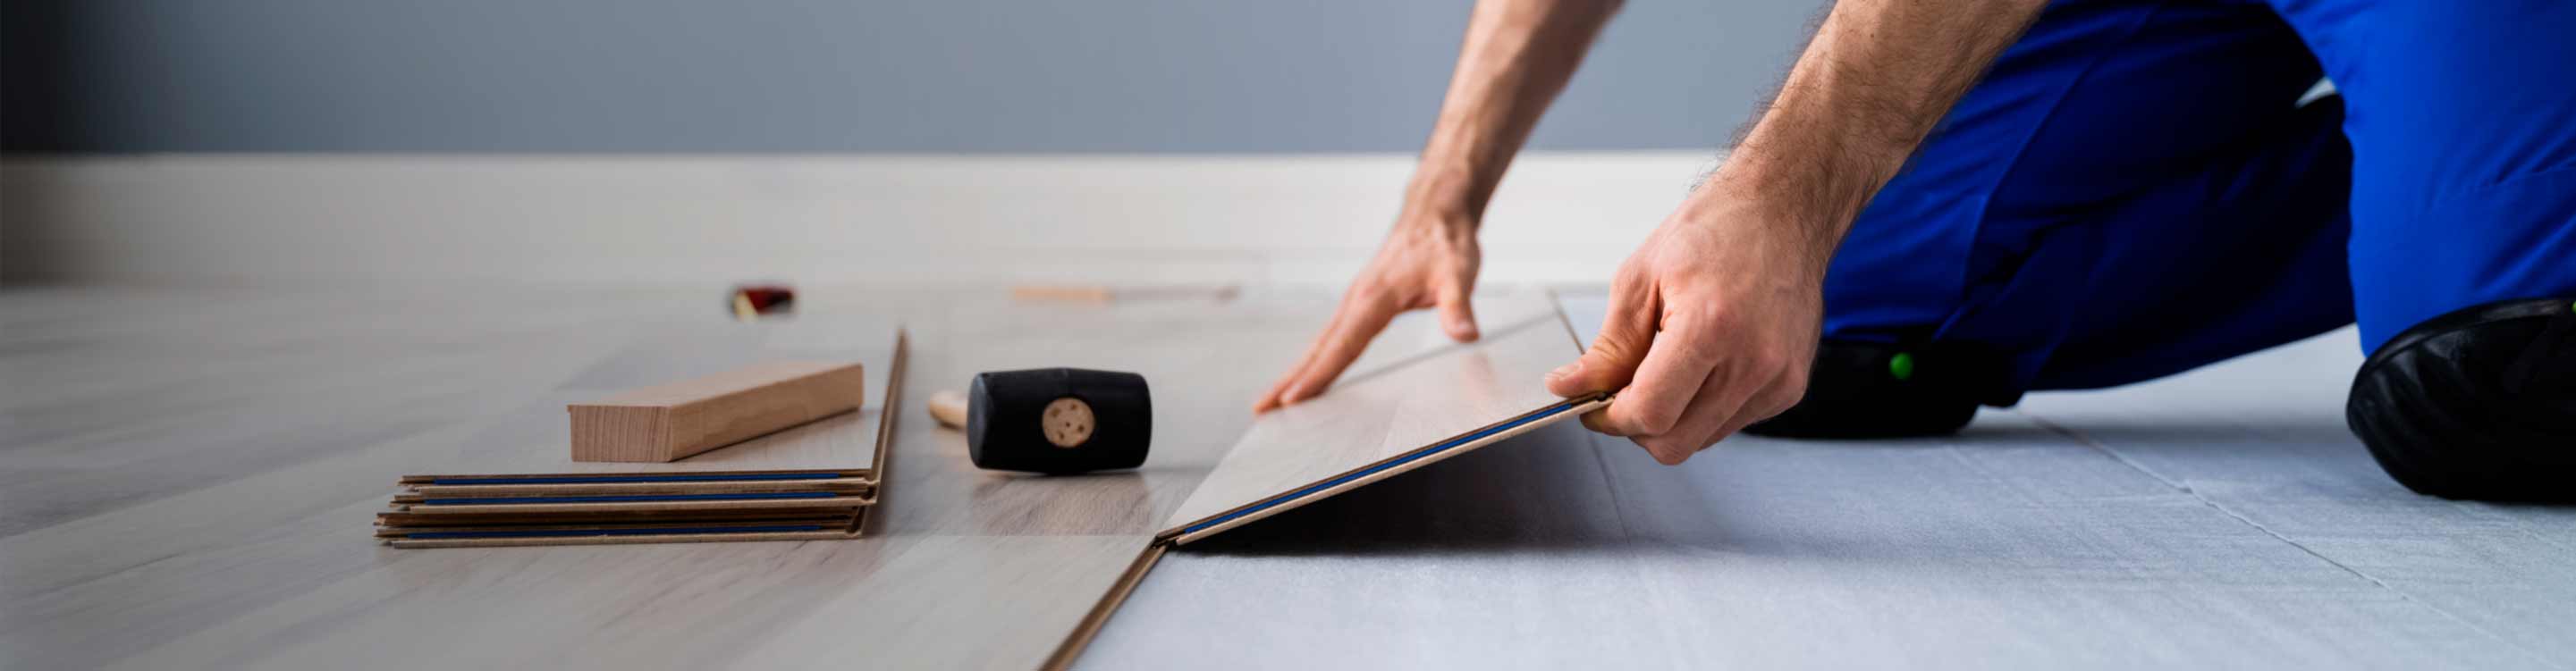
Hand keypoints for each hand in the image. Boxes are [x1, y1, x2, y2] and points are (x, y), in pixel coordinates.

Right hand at [1255, 214, 1482, 412]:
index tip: (1294, 399)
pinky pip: (1333, 334)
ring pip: (1321, 342)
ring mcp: (1356, 300)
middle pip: (1318, 348)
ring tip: (1276, 397)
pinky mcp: (1362, 301)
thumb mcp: (1460, 274)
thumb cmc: (1445, 242)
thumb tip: (1466, 336)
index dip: (1318, 375)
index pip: (1342, 346)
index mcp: (1375, 298)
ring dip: (1298, 370)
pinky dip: (1317, 356)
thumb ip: (1458, 308)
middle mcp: (1357, 300)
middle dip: (1290, 380)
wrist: (1435, 212)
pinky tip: (1312, 369)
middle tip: (1263, 408)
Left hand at [1544, 187, 1829, 464]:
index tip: (1593, 407)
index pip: (1650, 413)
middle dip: (1636, 426)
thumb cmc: (1716, 230)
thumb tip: (1569, 388)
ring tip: (1665, 366)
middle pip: (1674, 443)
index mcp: (1712, 326)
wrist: (1783, 211)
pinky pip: (1730, 423)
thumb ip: (1607, 348)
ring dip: (1671, 418)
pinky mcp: (1790, 386)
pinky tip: (1701, 364)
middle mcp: (1754, 360)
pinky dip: (1703, 408)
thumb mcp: (1641, 279)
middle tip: (1620, 392)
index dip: (1610, 419)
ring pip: (1701, 439)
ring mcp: (1778, 378)